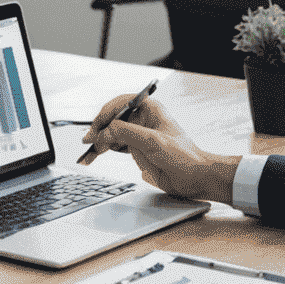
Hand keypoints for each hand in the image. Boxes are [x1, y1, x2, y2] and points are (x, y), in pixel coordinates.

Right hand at [81, 95, 238, 203]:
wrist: (196, 179)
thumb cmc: (184, 156)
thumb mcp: (153, 141)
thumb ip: (126, 133)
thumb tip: (105, 132)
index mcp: (149, 109)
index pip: (119, 105)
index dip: (105, 115)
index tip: (96, 129)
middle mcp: (142, 119)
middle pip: (112, 119)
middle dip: (99, 130)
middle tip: (89, 142)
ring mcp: (139, 135)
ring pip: (112, 134)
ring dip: (99, 142)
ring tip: (88, 153)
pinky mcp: (138, 150)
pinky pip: (117, 146)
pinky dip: (105, 150)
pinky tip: (96, 155)